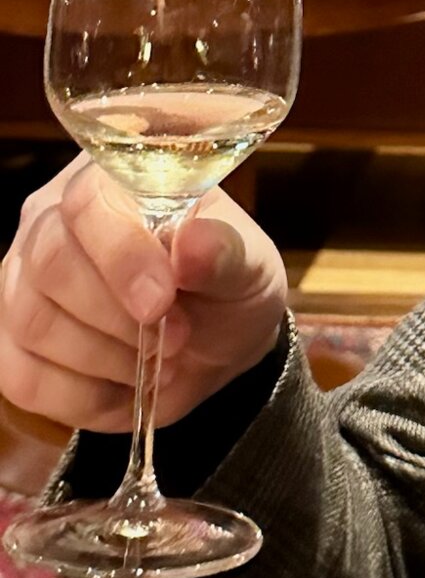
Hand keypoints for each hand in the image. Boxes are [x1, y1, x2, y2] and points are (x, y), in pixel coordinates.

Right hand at [0, 156, 288, 434]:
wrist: (217, 343)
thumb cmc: (228, 285)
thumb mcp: (248, 266)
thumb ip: (226, 252)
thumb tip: (194, 244)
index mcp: (113, 181)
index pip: (89, 200)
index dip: (121, 254)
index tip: (163, 300)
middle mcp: (52, 221)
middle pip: (50, 262)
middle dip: (117, 314)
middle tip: (175, 336)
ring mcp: (22, 283)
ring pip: (32, 321)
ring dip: (106, 356)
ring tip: (158, 357)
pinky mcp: (11, 345)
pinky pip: (24, 378)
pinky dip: (84, 396)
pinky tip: (127, 386)